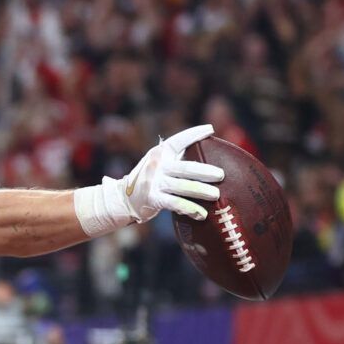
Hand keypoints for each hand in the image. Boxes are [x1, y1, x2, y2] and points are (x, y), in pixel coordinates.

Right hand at [75, 124, 224, 232]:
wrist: (123, 198)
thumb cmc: (149, 180)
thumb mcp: (159, 163)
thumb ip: (176, 159)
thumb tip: (206, 158)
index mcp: (160, 152)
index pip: (179, 140)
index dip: (195, 134)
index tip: (210, 130)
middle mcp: (157, 165)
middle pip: (186, 168)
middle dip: (206, 172)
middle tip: (221, 175)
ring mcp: (154, 182)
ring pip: (183, 187)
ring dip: (202, 192)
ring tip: (216, 195)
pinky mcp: (153, 199)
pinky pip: (176, 204)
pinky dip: (190, 209)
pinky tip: (201, 214)